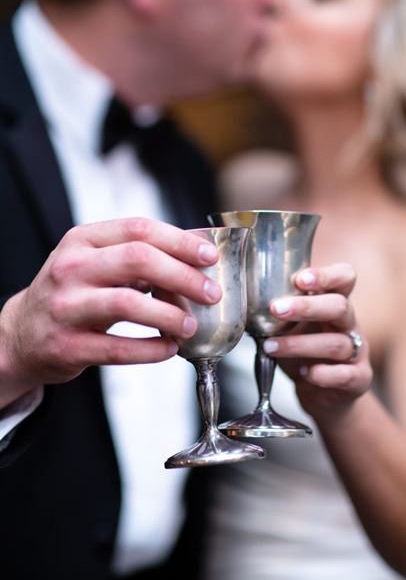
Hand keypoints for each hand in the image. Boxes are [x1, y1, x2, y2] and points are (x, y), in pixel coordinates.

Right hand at [0, 218, 220, 405]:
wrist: (22, 333)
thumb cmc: (72, 293)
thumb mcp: (95, 262)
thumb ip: (138, 255)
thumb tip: (196, 254)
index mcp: (82, 240)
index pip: (139, 229)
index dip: (180, 241)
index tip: (208, 256)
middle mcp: (71, 268)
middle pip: (138, 260)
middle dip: (183, 276)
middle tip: (209, 293)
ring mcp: (66, 307)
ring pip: (128, 303)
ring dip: (169, 315)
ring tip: (190, 325)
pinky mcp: (67, 345)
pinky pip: (118, 348)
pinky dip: (151, 350)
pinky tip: (169, 348)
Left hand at [264, 263, 372, 419]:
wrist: (322, 394)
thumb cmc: (304, 352)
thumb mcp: (292, 325)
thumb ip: (281, 310)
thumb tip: (245, 298)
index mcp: (335, 302)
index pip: (345, 277)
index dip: (326, 275)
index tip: (300, 279)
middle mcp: (349, 323)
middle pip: (340, 306)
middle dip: (307, 307)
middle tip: (276, 308)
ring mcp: (357, 351)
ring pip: (335, 343)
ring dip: (299, 344)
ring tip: (271, 346)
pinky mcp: (358, 378)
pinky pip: (345, 375)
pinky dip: (322, 374)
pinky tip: (304, 372)